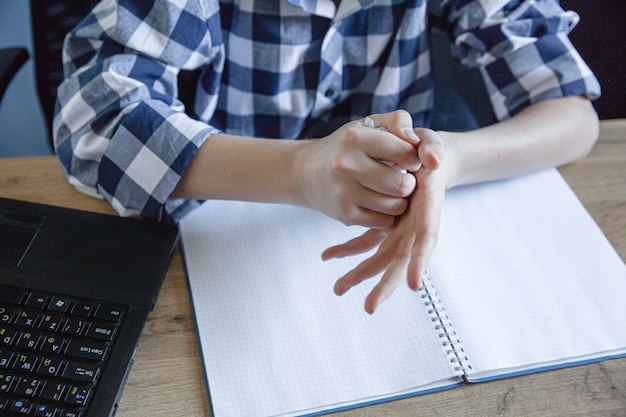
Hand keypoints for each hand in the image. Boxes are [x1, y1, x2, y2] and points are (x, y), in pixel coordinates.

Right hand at [297, 111, 422, 228]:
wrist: (306, 172)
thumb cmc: (346, 147)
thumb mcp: (368, 125)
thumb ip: (398, 121)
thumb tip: (417, 142)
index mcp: (355, 138)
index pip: (406, 153)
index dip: (415, 158)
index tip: (408, 159)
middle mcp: (346, 165)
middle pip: (403, 184)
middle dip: (410, 182)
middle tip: (402, 177)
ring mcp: (343, 192)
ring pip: (396, 206)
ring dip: (400, 200)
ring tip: (391, 190)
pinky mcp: (344, 214)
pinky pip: (384, 221)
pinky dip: (387, 214)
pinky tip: (379, 202)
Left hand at [322, 128, 446, 313]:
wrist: (424, 156)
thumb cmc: (429, 149)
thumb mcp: (433, 143)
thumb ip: (433, 148)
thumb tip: (431, 158)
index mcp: (428, 208)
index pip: (426, 238)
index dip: (420, 261)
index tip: (413, 285)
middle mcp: (415, 224)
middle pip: (401, 260)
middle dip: (385, 284)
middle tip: (369, 306)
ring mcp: (400, 228)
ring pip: (380, 257)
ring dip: (360, 272)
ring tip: (338, 288)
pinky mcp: (386, 225)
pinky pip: (366, 241)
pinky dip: (348, 249)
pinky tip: (328, 255)